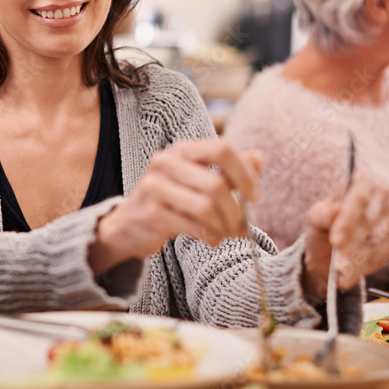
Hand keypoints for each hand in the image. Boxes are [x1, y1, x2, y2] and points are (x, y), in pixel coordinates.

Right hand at [89, 138, 261, 273]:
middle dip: (235, 211)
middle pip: (217, 184)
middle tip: (241, 227)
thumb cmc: (172, 202)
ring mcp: (154, 186)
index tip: (255, 196)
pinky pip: (192, 225)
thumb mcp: (200, 182)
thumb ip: (229, 171)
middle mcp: (166, 162)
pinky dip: (209, 236)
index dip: (245, 174)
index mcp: (183, 150)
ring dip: (224, 226)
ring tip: (225, 234)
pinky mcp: (150, 213)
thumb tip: (259, 158)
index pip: (223, 149)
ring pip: (206, 206)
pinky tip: (211, 239)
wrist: (129, 225)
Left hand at [302, 173, 388, 295]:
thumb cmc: (323, 225)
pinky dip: (366, 266)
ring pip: (380, 239)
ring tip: (341, 273)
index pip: (359, 197)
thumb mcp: (315, 218)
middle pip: (372, 219)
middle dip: (354, 243)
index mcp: (359, 182)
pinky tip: (350, 275)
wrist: (328, 248)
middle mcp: (380, 195)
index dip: (348, 220)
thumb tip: (336, 211)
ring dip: (360, 259)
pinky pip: (384, 253)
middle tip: (338, 264)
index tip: (336, 241)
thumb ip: (322, 214)